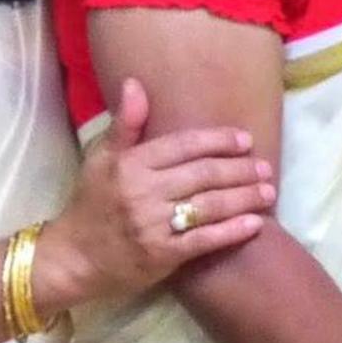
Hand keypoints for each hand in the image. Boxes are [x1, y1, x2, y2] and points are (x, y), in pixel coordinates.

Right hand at [32, 77, 276, 310]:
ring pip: (209, 206)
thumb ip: (125, 124)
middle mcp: (142, 192)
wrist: (72, 258)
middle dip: (240, 169)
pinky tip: (256, 223)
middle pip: (203, 174)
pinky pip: (205, 240)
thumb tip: (135, 83)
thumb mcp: (101, 159)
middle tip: (265, 167)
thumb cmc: (91, 204)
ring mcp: (153, 225)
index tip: (245, 140)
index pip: (182, 145)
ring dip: (244, 197)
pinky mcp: (162, 255)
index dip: (218, 141)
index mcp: (129, 164)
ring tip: (268, 192)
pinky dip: (232, 231)